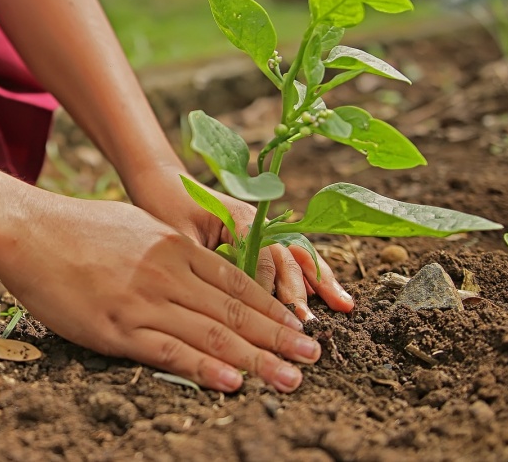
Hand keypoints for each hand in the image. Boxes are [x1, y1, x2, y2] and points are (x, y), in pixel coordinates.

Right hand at [0, 197, 321, 392]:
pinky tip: (233, 382)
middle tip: (313, 357)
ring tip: (290, 378)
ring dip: (257, 359)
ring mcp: (144, 301)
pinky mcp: (117, 327)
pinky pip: (169, 352)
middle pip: (235, 312)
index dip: (273, 308)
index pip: (237, 283)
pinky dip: (204, 369)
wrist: (29, 231)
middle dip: (279, 337)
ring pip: (212, 335)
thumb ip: (171, 248)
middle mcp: (168, 273)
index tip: (299, 326)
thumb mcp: (137, 225)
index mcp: (175, 247)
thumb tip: (199, 266)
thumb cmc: (78, 228)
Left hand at [123, 164, 354, 320]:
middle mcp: (259, 222)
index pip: (262, 259)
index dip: (268, 291)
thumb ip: (203, 262)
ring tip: (344, 306)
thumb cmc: (164, 208)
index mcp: (240, 219)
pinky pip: (292, 256)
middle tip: (308, 325)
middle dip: (299, 292)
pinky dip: (312, 275)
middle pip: (286, 258)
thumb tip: (219, 300)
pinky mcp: (262, 237)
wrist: (163, 182)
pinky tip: (333, 295)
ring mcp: (264, 228)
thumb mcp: (178, 237)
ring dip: (320, 282)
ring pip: (298, 256)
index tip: (273, 320)